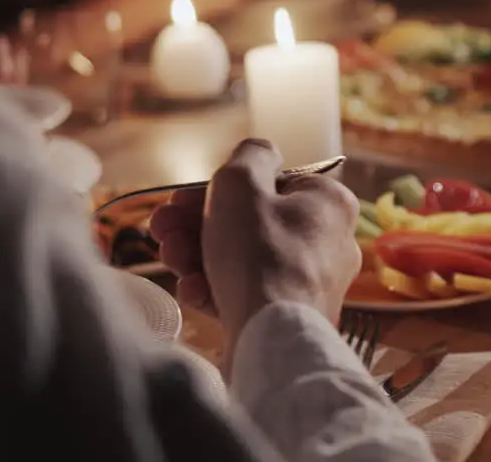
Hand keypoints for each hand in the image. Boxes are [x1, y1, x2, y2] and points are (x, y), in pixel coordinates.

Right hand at [149, 139, 360, 346]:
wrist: (272, 337)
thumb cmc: (259, 254)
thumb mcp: (241, 182)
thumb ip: (248, 154)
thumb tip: (260, 153)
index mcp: (329, 203)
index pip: (269, 183)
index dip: (217, 189)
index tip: (179, 199)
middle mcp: (329, 242)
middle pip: (251, 222)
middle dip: (197, 225)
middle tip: (161, 229)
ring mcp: (313, 284)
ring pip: (245, 259)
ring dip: (199, 255)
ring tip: (170, 259)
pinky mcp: (293, 317)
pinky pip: (250, 292)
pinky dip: (217, 288)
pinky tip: (192, 290)